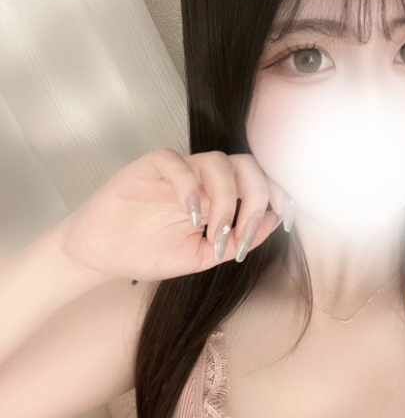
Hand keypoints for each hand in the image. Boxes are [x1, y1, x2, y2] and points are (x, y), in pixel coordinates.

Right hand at [55, 148, 291, 282]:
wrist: (104, 255)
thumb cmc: (150, 252)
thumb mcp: (203, 256)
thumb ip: (237, 241)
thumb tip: (274, 223)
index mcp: (219, 195)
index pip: (258, 180)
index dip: (277, 193)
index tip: (286, 220)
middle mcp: (203, 177)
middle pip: (245, 165)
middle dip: (255, 197)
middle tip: (243, 232)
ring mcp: (178, 170)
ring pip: (217, 161)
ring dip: (225, 198)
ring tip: (213, 230)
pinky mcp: (149, 167)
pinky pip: (176, 162)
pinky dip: (190, 185)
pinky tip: (191, 213)